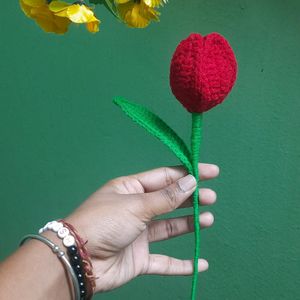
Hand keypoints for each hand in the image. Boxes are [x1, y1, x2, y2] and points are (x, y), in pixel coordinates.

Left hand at [66, 163, 218, 291]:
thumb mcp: (137, 204)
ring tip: (208, 219)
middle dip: (191, 198)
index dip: (188, 173)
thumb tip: (191, 180)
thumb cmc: (104, 222)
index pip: (165, 177)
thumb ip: (166, 197)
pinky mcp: (139, 258)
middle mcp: (136, 209)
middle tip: (211, 198)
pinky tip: (200, 264)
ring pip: (169, 227)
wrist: (78, 260)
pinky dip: (182, 264)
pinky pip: (164, 261)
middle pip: (169, 201)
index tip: (211, 172)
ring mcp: (138, 234)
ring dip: (189, 224)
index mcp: (131, 188)